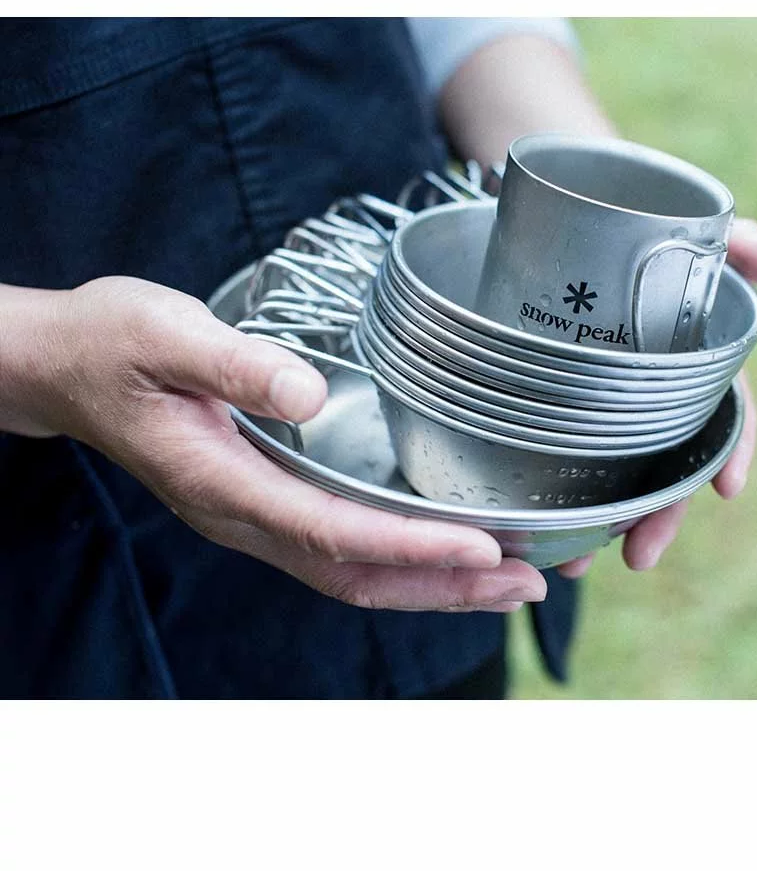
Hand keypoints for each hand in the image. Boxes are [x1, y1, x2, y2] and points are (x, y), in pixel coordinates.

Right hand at [8, 277, 547, 611]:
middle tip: (524, 581)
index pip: (331, 531)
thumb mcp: (164, 335)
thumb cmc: (111, 346)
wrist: (67, 367)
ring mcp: (253, 516)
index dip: (410, 546)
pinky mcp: (265, 501)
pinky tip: (441, 554)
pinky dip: (399, 560)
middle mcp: (243, 516)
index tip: (481, 548)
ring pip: (351, 573)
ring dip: (430, 583)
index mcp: (222, 482)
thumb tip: (310, 394)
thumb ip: (235, 364)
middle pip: (353, 573)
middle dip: (442, 585)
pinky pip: (339, 549)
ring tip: (506, 580)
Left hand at [557, 219, 756, 578]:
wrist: (569, 205)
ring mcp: (607, 397)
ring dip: (601, 521)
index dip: (731, 452)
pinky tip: (536, 524)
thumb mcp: (691, 231)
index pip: (726, 415)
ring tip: (578, 560)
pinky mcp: (556, 395)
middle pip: (667, 463)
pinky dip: (553, 492)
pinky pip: (559, 451)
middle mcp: (655, 389)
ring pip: (614, 471)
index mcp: (695, 360)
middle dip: (661, 513)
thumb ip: (739, 246)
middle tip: (641, 556)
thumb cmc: (643, 219)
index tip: (728, 489)